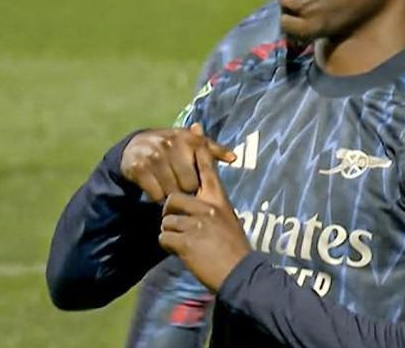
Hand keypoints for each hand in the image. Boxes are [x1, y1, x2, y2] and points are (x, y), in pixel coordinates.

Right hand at [121, 123, 235, 201]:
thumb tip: (234, 158)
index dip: (201, 181)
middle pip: (188, 185)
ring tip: (169, 188)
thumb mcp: (192, 143)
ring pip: (172, 192)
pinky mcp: (139, 168)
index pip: (203, 169)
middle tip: (181, 188)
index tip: (197, 183)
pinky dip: (156, 196)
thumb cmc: (172, 147)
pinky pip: (155, 195)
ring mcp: (154, 156)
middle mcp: (171, 144)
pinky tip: (156, 189)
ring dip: (171, 195)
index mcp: (189, 139)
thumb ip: (213, 150)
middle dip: (186, 190)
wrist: (135, 147)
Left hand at [158, 150, 250, 291]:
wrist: (240, 274)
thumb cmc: (234, 249)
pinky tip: (181, 252)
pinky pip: (164, 237)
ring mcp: (196, 224)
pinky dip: (169, 247)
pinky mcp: (186, 241)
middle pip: (173, 198)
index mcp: (219, 200)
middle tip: (180, 228)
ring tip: (185, 244)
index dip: (199, 150)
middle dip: (170, 213)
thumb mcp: (228, 220)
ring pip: (166, 221)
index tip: (195, 130)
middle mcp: (208, 207)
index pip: (207, 169)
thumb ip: (213, 206)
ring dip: (170, 233)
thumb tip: (201, 198)